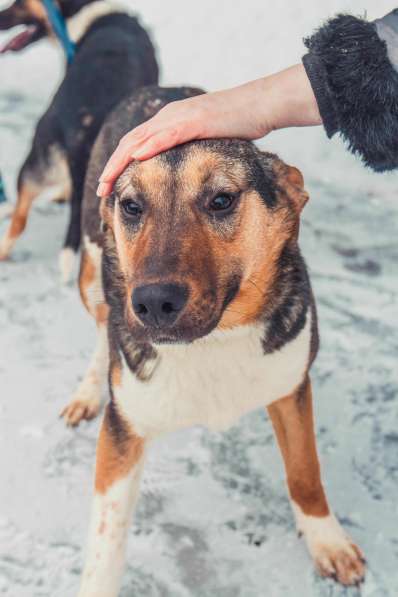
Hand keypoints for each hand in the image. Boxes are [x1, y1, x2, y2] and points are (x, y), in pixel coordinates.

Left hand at [97, 64, 320, 196]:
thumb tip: (178, 172)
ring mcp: (180, 118)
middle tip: (99, 190)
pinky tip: (137, 158)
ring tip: (107, 180)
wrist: (259, 106)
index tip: (107, 186)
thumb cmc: (235, 126)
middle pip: (130, 142)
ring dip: (122, 161)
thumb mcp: (203, 140)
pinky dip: (150, 146)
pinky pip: (167, 135)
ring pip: (142, 140)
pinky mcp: (195, 121)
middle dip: (112, 167)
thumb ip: (186, 151)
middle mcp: (168, 117)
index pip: (135, 144)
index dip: (118, 165)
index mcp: (168, 121)